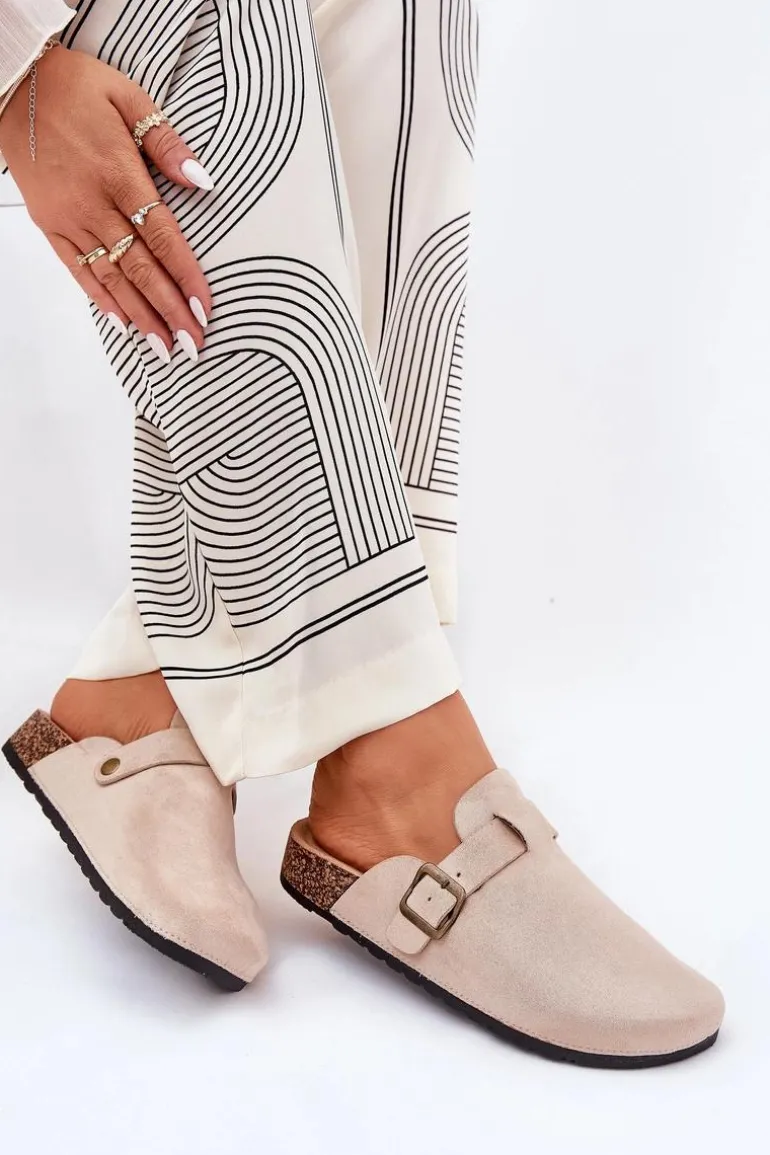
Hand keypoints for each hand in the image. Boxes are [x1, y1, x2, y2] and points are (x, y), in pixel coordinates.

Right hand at [0, 44, 213, 362]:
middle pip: (139, 268)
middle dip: (168, 310)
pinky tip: (123, 323)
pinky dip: (100, 298)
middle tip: (193, 344)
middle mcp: (93, 204)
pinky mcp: (48, 223)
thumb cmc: (75, 87)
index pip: (162, 236)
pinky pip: (77, 268)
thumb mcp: (129, 98)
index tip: (204, 308)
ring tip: (163, 347)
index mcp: (119, 173)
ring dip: (140, 315)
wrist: (13, 82)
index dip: (185, 276)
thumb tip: (203, 180)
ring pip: (110, 277)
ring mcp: (68, 217)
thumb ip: (166, 143)